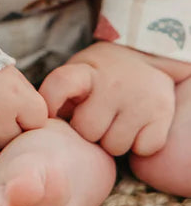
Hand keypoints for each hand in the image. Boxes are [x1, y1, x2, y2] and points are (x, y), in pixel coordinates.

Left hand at [39, 41, 175, 156]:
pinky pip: (142, 150)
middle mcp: (111, 85)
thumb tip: (44, 124)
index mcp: (85, 71)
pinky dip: (139, 145)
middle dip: (88, 131)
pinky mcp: (161, 114)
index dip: (50, 102)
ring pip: (114, 147)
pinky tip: (136, 127)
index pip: (60, 84)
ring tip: (116, 122)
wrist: (146, 55)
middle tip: (96, 119)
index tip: (47, 115)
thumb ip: (63, 94)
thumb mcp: (79, 71)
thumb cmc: (102, 73)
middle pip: (87, 130)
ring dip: (113, 141)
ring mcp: (138, 100)